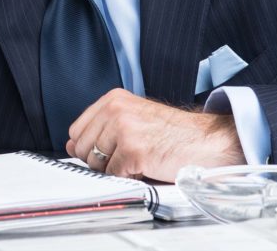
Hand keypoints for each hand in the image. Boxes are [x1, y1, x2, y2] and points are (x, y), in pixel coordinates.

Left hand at [65, 89, 244, 181]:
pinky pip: (114, 174)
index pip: (76, 130)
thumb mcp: (133, 120)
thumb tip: (70, 145)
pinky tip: (146, 166)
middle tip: (128, 155)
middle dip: (101, 160)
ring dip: (116, 168)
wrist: (206, 141)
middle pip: (82, 148)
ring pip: (96, 163)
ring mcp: (124, 129)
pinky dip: (129, 176)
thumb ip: (100, 129)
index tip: (107, 150)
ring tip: (139, 158)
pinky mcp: (134, 151)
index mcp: (113, 99)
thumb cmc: (173, 134)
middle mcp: (116, 110)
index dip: (89, 146)